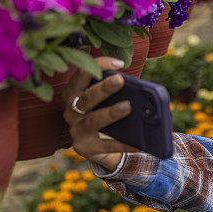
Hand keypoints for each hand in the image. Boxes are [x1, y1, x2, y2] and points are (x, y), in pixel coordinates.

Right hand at [61, 57, 140, 171]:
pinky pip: (105, 146)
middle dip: (103, 88)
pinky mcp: (84, 148)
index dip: (97, 66)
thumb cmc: (105, 113)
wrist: (98, 146)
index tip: (119, 63)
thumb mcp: (107, 100)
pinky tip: (137, 143)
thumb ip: (117, 92)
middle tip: (120, 80)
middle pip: (86, 98)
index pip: (81, 75)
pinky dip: (122, 144)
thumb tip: (142, 90)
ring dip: (110, 113)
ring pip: (92, 121)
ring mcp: (76, 130)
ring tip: (127, 107)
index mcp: (73, 93)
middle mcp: (70, 111)